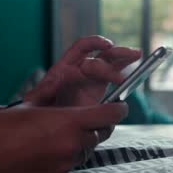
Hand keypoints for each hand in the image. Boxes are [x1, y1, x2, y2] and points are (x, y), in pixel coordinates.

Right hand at [0, 102, 126, 172]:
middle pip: (101, 133)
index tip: (120, 106)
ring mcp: (65, 164)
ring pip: (87, 150)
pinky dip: (68, 157)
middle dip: (99, 125)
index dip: (119, 109)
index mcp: (69, 121)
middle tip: (89, 119)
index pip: (110, 114)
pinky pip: (72, 165)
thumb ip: (58, 97)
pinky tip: (50, 151)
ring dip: (82, 142)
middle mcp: (72, 144)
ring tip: (62, 135)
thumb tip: (71, 84)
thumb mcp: (32, 106)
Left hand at [24, 35, 140, 106]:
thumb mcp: (34, 101)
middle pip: (102, 55)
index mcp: (65, 67)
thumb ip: (41, 92)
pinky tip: (137, 70)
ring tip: (137, 55)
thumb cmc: (38, 112)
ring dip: (125, 58)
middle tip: (129, 60)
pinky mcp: (101, 92)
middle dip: (116, 54)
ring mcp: (93, 81)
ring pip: (112, 64)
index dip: (95, 43)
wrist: (45, 128)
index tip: (107, 46)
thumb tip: (55, 81)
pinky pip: (116, 79)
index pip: (82, 48)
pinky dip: (127, 73)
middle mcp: (81, 70)